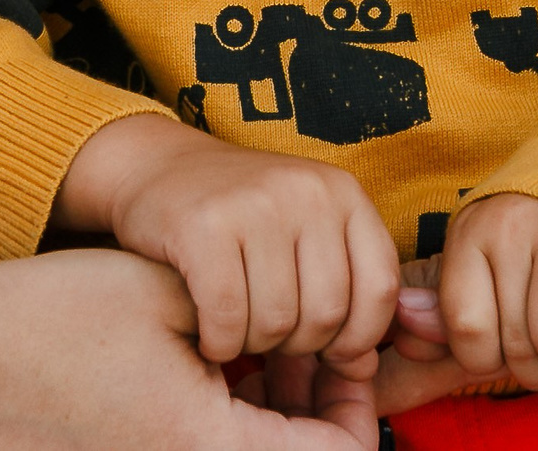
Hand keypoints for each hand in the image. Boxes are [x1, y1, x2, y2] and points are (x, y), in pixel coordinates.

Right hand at [0, 181, 373, 449]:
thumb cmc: (50, 318)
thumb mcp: (166, 290)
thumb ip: (248, 308)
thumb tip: (318, 319)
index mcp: (208, 447)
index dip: (355, 402)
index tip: (344, 346)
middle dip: (315, 408)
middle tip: (309, 342)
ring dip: (271, 412)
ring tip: (256, 341)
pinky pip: (212, 445)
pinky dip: (228, 413)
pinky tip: (211, 355)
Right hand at [55, 113, 399, 367]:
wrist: (156, 166)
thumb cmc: (240, 217)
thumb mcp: (303, 239)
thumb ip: (343, 296)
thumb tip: (363, 371)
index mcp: (343, 192)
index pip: (380, 287)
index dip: (359, 336)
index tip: (328, 352)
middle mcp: (307, 190)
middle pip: (328, 313)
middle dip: (298, 346)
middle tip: (268, 337)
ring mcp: (255, 203)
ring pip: (278, 322)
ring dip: (254, 346)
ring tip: (238, 330)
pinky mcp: (203, 225)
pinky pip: (228, 317)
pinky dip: (219, 342)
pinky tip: (209, 335)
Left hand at [415, 193, 537, 391]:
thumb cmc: (535, 252)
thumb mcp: (482, 277)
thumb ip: (442, 316)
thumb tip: (402, 322)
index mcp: (469, 230)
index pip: (465, 327)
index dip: (487, 358)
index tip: (505, 349)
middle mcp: (510, 220)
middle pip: (513, 341)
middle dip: (536, 369)